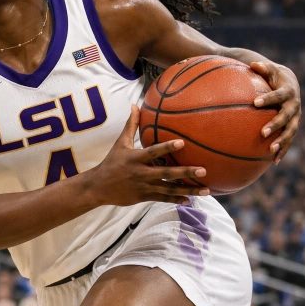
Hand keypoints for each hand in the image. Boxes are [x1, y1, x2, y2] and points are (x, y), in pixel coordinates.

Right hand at [86, 105, 209, 205]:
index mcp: (135, 158)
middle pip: (166, 173)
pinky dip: (176, 199)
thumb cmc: (111, 162)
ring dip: (188, 190)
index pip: (153, 151)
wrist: (98, 186)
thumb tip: (135, 105)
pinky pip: (163, 198)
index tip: (182, 143)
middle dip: (185, 172)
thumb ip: (131, 125)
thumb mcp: (120, 143)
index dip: (167, 148)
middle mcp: (141, 173)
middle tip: (203, 170)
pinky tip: (190, 200)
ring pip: (169, 189)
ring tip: (206, 190)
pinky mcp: (144, 197)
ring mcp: (144, 186)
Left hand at [250, 61, 300, 163]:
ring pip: (290, 131)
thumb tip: (253, 64)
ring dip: (282, 141)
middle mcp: (294, 106)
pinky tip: (273, 161)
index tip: (255, 103)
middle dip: (276, 125)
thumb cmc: (273, 76)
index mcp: (288, 92)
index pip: (278, 96)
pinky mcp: (292, 126)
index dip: (268, 99)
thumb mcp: (268, 69)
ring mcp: (295, 118)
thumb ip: (262, 68)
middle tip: (262, 133)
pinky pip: (288, 140)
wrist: (289, 83)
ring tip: (271, 150)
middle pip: (286, 117)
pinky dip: (283, 150)